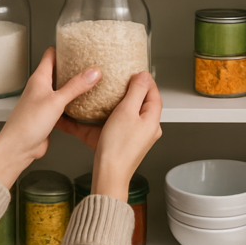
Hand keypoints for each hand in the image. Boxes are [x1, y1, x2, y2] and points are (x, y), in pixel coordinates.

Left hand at [0, 47, 100, 187]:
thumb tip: (93, 72)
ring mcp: (44, 101)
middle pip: (58, 70)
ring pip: (61, 87)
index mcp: (39, 78)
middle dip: (73, 66)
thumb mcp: (56, 101)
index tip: (79, 44)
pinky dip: (73, 101)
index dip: (64, 47)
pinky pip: (63, 103)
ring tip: (92, 80)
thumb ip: (76, 86)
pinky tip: (85, 103)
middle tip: (91, 62)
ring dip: (74, 84)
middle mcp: (41, 88)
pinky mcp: (49, 115)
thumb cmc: (28, 123)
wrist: (18, 148)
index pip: (51, 55)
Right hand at [56, 71, 162, 201]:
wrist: (107, 175)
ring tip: (106, 92)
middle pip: (140, 103)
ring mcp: (133, 136)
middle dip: (129, 90)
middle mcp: (146, 129)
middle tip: (119, 79)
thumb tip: (144, 75)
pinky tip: (91, 113)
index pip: (154, 93)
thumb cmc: (118, 147)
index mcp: (152, 120)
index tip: (135, 70)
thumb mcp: (127, 111)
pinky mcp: (120, 142)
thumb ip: (136, 91)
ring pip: (126, 113)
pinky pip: (113, 124)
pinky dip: (104, 117)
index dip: (145, 79)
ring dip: (116, 103)